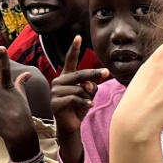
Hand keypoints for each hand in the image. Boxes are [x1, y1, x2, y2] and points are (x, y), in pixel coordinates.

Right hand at [48, 35, 107, 162]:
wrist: (71, 125)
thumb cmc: (79, 107)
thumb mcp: (88, 95)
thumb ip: (90, 87)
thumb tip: (91, 84)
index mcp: (66, 77)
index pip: (70, 60)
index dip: (74, 49)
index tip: (78, 37)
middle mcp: (59, 81)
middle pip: (80, 74)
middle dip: (94, 74)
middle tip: (106, 72)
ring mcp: (55, 92)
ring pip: (79, 89)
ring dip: (87, 97)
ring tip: (87, 104)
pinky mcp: (55, 103)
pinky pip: (75, 99)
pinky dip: (84, 103)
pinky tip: (88, 106)